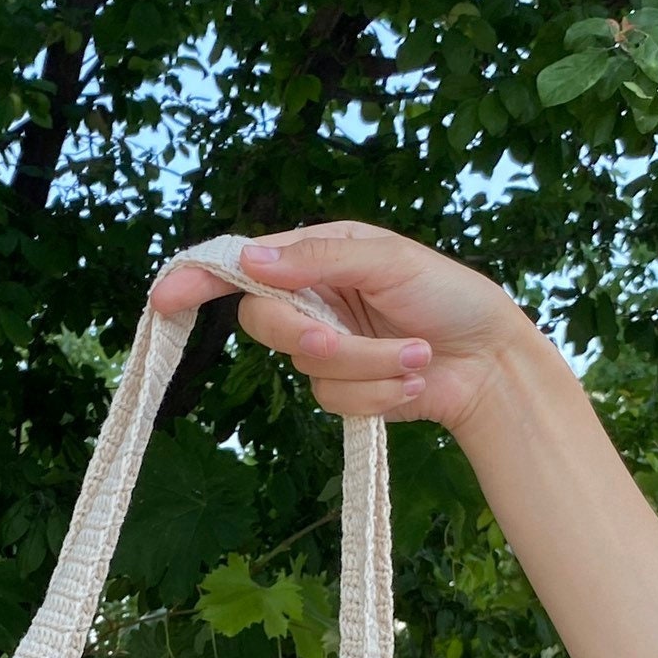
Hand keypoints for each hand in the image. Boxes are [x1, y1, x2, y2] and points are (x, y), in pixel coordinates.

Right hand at [152, 220, 525, 436]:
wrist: (492, 362)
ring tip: (417, 355)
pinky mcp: (343, 391)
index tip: (166, 298)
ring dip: (370, 367)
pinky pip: (335, 401)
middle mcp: (313, 299)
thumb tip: (253, 259)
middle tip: (352, 340)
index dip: (200, 280)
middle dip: (315, 338)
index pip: (243, 265)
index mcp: (317, 256)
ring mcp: (326, 347)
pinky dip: (378, 395)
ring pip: (308, 368)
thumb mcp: (390, 260)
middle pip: (267, 323)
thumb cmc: (449, 296)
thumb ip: (319, 258)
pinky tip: (413, 382)